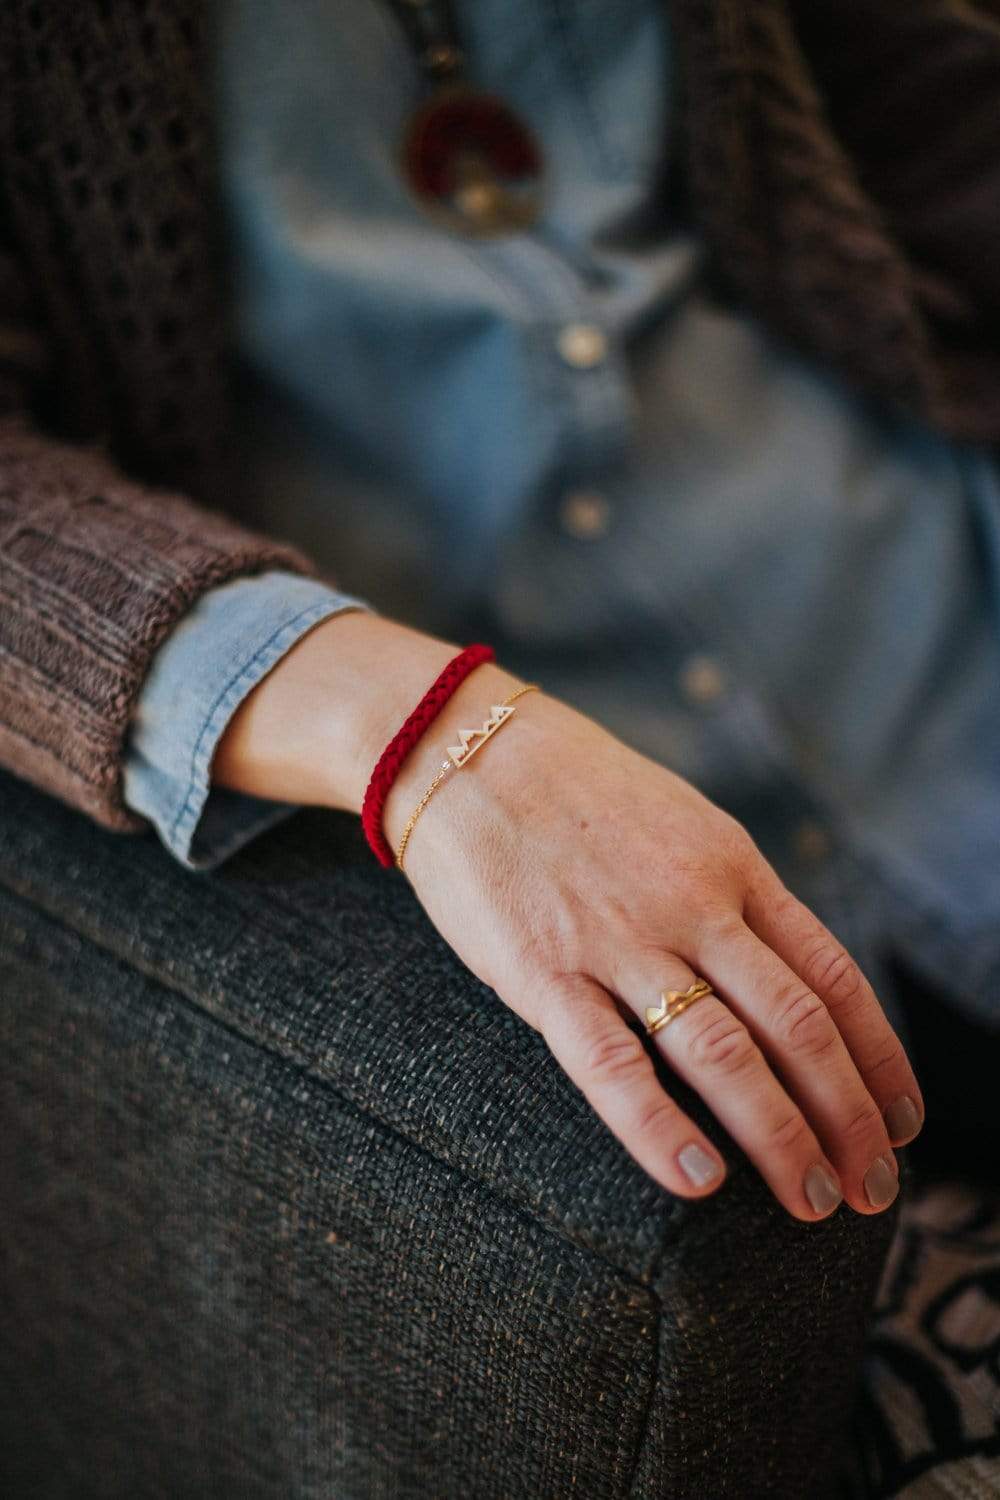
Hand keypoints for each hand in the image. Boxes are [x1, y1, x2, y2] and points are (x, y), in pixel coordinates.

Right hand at [384, 663, 923, 1220]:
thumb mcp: (680, 822)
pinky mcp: (542, 969)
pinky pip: (610, 1059)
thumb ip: (731, 895)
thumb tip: (785, 976)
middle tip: (873, 1189)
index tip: (904, 1122)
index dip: (880, 1058)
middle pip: (796, 1025)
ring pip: (723, 1050)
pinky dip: (658, 1126)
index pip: (832, 975)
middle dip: (848, 1118)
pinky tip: (698, 1182)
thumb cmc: (573, 790)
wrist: (463, 747)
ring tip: (814, 1201)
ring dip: (780, 1136)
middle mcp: (692, 905)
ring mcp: (618, 938)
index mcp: (732, 867)